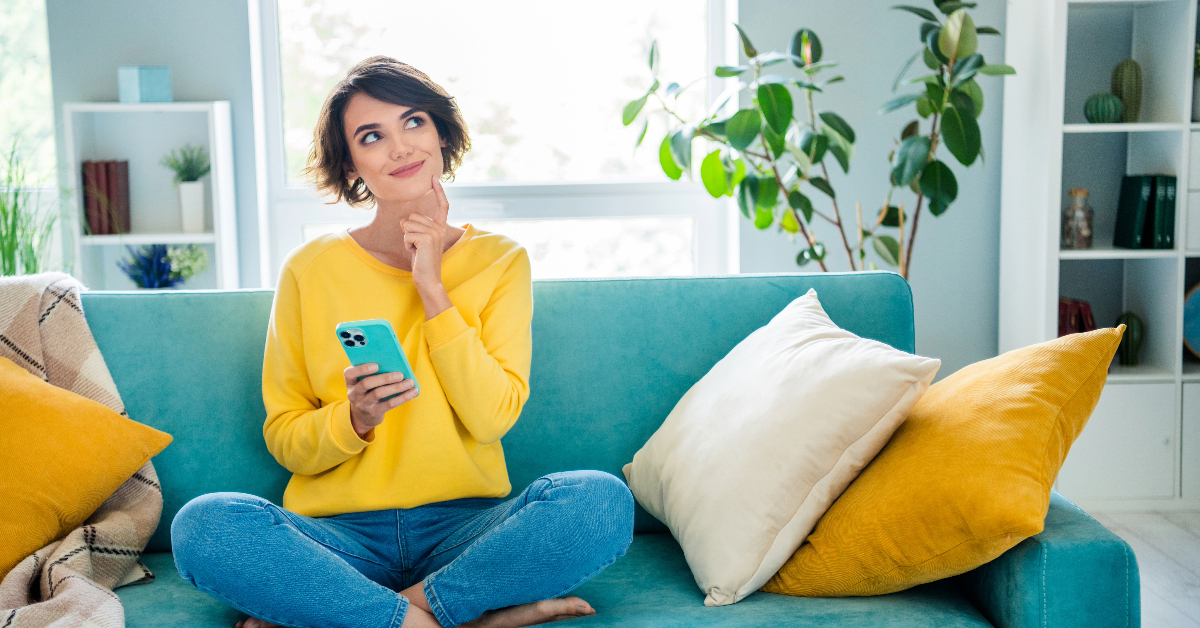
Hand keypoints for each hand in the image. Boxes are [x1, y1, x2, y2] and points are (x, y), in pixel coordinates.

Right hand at [343, 363, 417, 437]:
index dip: (362, 369)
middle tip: (400, 374)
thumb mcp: (365, 381)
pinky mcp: (374, 412)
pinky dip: (403, 397)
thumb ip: (374, 372)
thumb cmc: (368, 390)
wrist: (362, 415)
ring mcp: (363, 404)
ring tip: (410, 382)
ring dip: (396, 387)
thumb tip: (396, 363)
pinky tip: (413, 391)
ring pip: (378, 393)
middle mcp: (353, 393)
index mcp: (350, 381)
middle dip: (384, 378)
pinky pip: (389, 404)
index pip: (349, 373)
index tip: (376, 365)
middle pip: (366, 383)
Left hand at [400, 176, 449, 290]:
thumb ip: (414, 228)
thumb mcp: (417, 242)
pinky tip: (416, 254)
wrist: (428, 279)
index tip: (434, 178)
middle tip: (417, 246)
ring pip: (408, 225)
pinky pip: (406, 234)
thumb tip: (404, 221)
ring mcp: (434, 233)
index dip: (438, 192)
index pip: (442, 206)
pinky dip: (407, 245)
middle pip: (413, 216)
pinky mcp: (426, 239)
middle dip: (408, 230)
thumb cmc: (422, 262)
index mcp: (440, 228)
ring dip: (407, 239)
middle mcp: (439, 228)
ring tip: (417, 250)